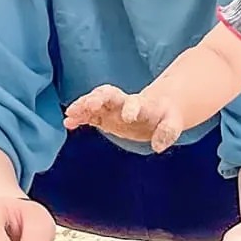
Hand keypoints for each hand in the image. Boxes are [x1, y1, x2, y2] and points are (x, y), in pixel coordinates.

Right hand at [63, 84, 185, 152]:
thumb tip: (159, 147)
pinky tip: (68, 123)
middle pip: (108, 94)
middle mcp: (123, 102)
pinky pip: (88, 114)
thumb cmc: (165, 117)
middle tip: (88, 105)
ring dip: (82, 106)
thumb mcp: (172, 124)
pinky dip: (78, 117)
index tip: (127, 117)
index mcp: (142, 104)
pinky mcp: (103, 115)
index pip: (135, 102)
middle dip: (98, 98)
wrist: (156, 110)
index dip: (131, 108)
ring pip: (95, 101)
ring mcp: (111, 107)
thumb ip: (167, 132)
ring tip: (70, 114)